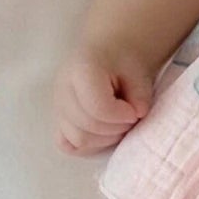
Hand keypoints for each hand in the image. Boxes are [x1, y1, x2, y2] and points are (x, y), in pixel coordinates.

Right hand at [52, 39, 155, 156]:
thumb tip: (138, 114)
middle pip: (85, 127)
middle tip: (130, 118)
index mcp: (81, 69)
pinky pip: (67, 145)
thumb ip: (140, 94)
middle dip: (115, 129)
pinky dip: (88, 145)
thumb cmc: (124, 62)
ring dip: (104, 139)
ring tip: (119, 124)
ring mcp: (57, 106)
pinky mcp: (58, 119)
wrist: (110, 54)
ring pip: (77, 139)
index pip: (97, 107)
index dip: (121, 116)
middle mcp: (62, 88)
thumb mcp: (138, 72)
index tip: (136, 111)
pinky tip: (104, 133)